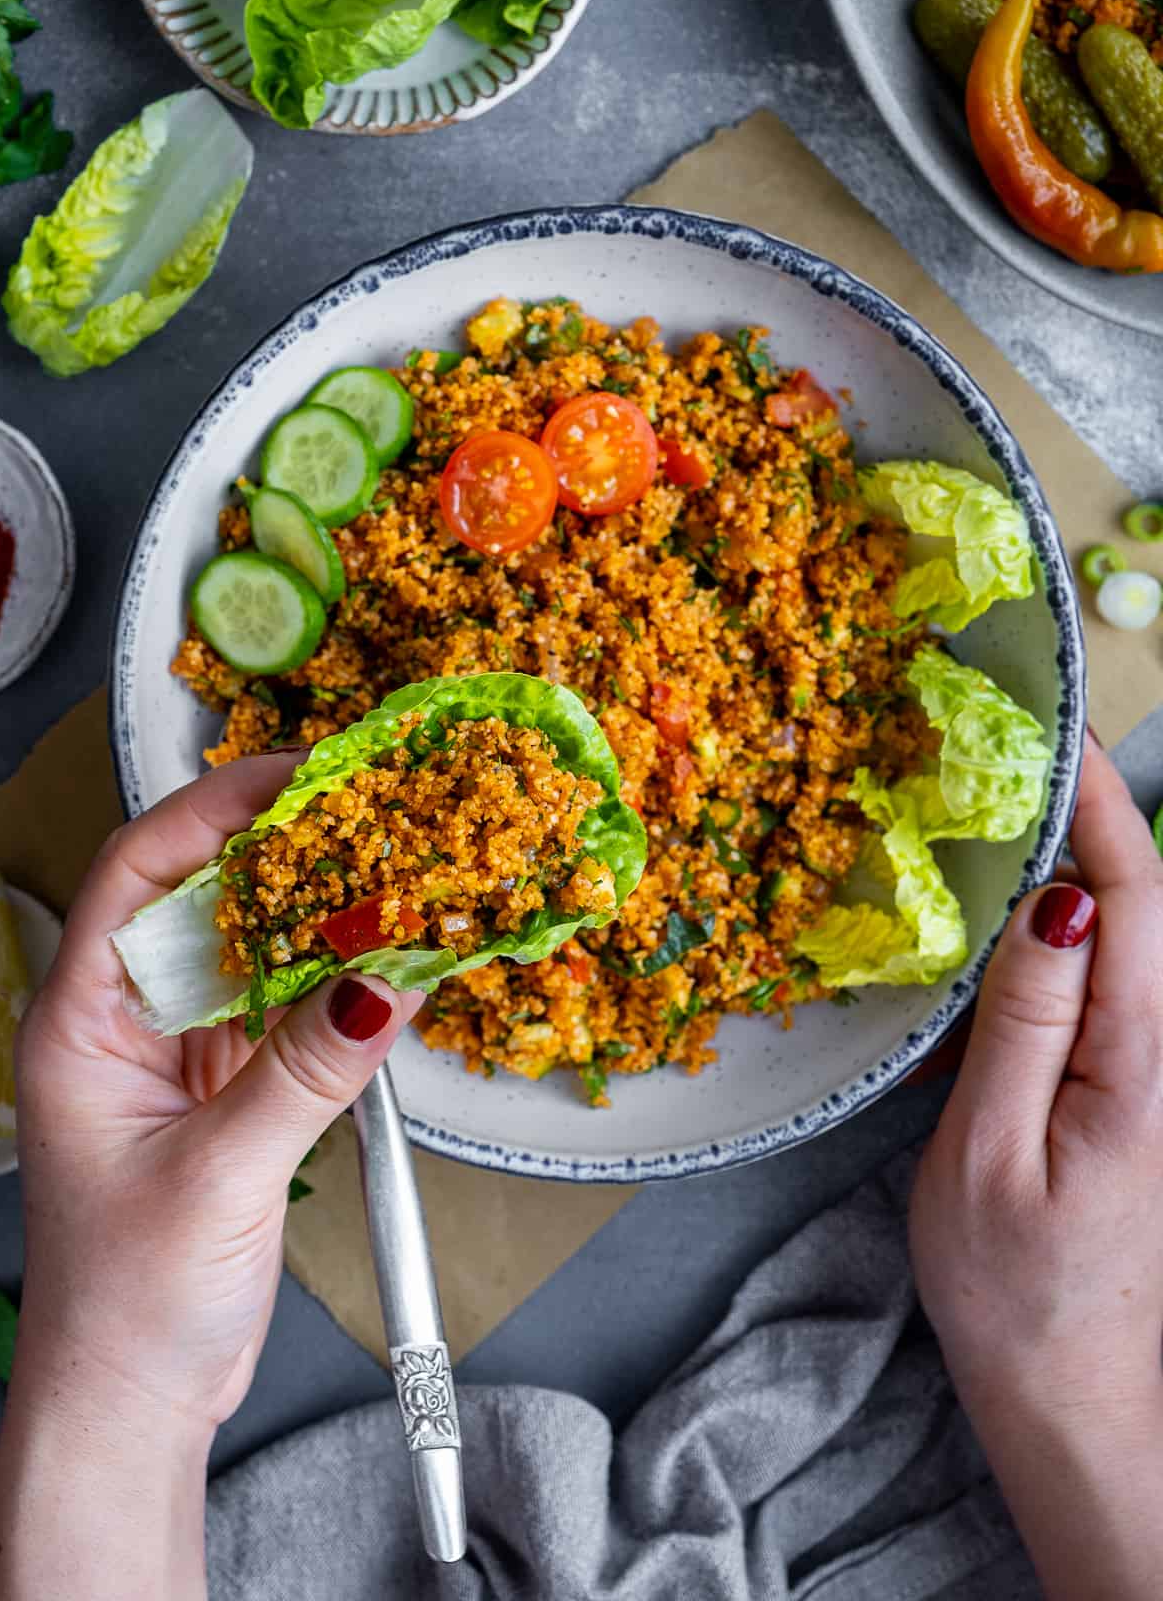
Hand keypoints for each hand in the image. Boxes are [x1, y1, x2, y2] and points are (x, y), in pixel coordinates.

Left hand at [0, 755, 423, 1600]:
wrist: (132, 1401)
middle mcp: (125, 1022)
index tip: (294, 775)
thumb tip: (382, 985)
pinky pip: (285, 1006)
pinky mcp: (228, 1089)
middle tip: (364, 806)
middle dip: (281, 845)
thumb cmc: (124, 1306)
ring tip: (391, 869)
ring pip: (251, 946)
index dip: (212, 811)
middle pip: (201, 894)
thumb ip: (301, 1074)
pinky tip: (387, 963)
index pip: (136, 870)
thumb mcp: (216, 1178)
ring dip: (318, 911)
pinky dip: (337, 980)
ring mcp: (178, 1054)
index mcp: (80, 1021)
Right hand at [911, 733, 1162, 1600]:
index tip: (1050, 725)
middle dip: (1077, 816)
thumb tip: (1049, 900)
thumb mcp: (988, 1155)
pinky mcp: (1130, 1094)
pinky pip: (1097, 990)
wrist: (1076, 1405)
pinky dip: (1045, 944)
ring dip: (1059, 873)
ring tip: (985, 823)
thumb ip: (1023, 1022)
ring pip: (1118, 942)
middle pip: (1136, 903)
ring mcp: (1153, 1074)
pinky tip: (985, 941)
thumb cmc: (1018, 1294)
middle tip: (998, 756)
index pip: (1133, 894)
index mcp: (1141, 1059)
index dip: (1094, 799)